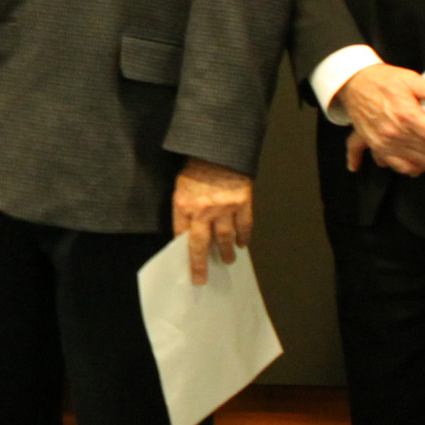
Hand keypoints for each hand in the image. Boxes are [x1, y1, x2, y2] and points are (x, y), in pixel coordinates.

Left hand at [173, 161, 253, 284]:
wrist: (219, 146)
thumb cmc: (197, 163)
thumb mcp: (180, 185)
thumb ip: (184, 208)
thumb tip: (186, 231)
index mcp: (183, 204)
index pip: (180, 236)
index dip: (182, 252)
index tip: (185, 266)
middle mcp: (203, 209)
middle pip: (200, 245)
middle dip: (200, 265)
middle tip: (202, 278)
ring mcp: (224, 207)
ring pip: (224, 238)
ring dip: (226, 252)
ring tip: (227, 260)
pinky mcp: (242, 202)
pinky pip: (244, 226)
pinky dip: (244, 237)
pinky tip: (243, 244)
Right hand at [337, 63, 424, 178]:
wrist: (354, 85)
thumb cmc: (382, 81)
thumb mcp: (407, 78)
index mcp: (406, 116)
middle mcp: (395, 133)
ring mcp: (385, 144)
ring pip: (419, 163)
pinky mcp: (377, 148)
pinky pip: (400, 167)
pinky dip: (413, 168)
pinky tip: (420, 161)